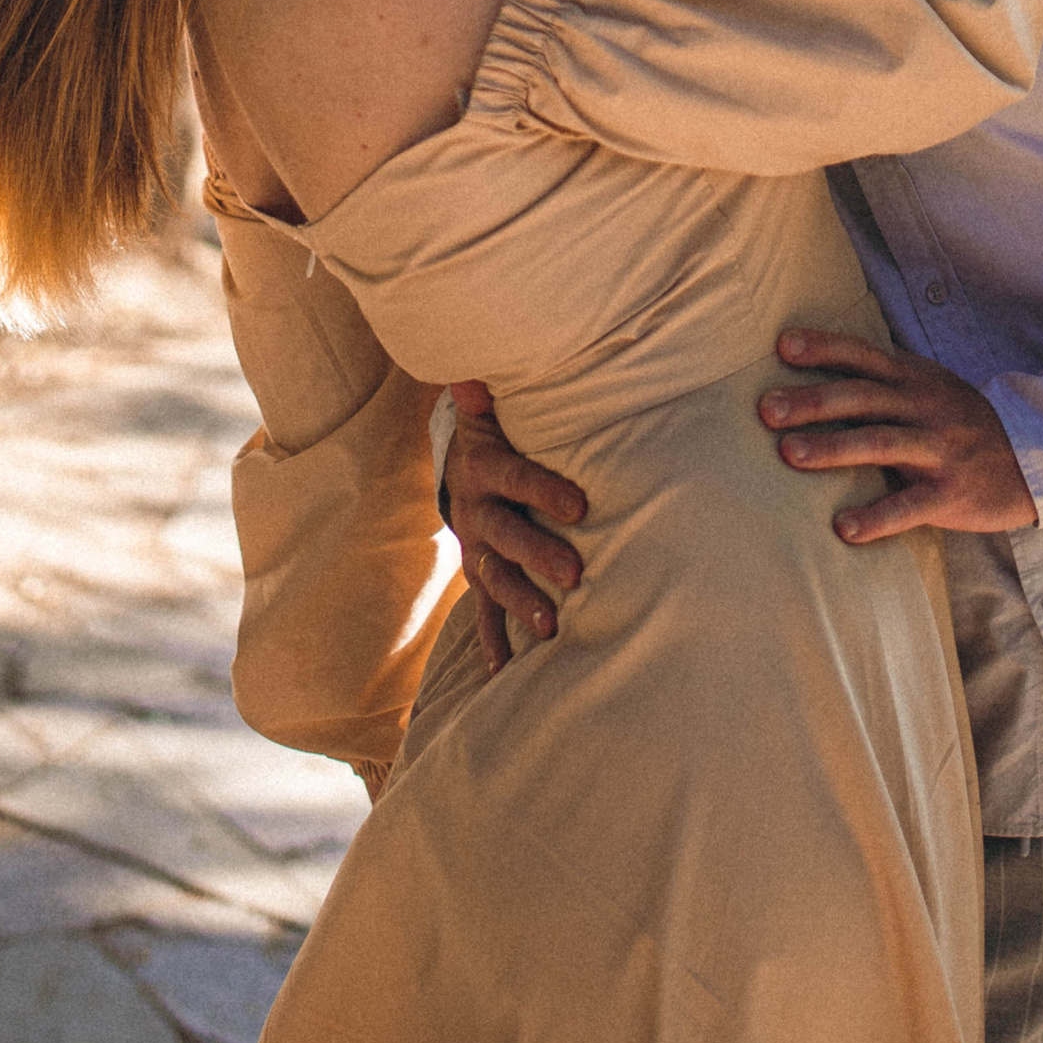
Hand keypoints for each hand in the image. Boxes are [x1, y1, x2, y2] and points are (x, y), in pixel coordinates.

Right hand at [442, 382, 587, 670]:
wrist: (461, 466)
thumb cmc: (500, 432)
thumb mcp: (492, 409)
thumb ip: (488, 392)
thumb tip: (475, 368)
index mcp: (484, 468)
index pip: (516, 479)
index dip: (544, 491)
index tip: (581, 505)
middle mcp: (474, 511)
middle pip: (505, 535)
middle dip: (538, 555)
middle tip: (576, 574)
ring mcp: (475, 548)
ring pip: (494, 578)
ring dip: (520, 603)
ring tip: (551, 627)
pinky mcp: (478, 575)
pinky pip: (483, 613)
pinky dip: (494, 642)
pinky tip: (507, 674)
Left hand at [760, 326, 1039, 539]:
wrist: (1036, 458)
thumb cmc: (965, 422)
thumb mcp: (932, 387)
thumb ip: (886, 377)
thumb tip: (825, 362)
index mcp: (915, 380)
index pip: (863, 355)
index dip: (825, 348)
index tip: (782, 347)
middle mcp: (924, 408)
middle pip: (862, 398)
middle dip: (813, 401)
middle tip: (766, 409)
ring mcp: (939, 450)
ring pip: (881, 443)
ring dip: (833, 448)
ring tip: (790, 455)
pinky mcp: (951, 493)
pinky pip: (910, 506)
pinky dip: (877, 517)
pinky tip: (844, 529)